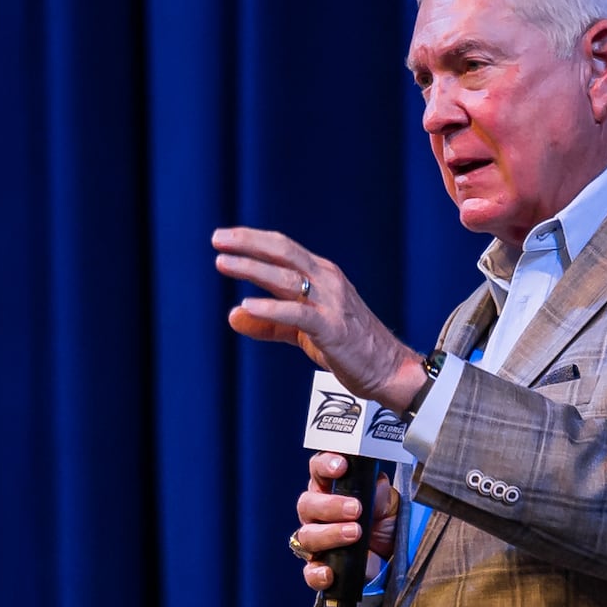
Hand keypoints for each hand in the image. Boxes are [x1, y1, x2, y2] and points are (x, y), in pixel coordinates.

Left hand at [213, 227, 425, 411]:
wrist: (388, 369)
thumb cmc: (348, 346)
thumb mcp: (302, 331)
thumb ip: (269, 323)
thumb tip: (233, 316)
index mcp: (322, 275)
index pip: (284, 249)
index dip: (253, 240)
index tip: (223, 237)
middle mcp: (327, 281)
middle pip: (284, 252)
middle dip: (249, 243)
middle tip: (217, 239)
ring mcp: (331, 302)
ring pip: (287, 278)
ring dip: (253, 268)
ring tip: (224, 263)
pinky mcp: (332, 328)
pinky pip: (297, 314)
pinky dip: (271, 309)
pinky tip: (247, 306)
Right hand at [289, 453, 400, 594]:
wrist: (394, 560)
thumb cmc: (387, 526)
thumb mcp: (391, 505)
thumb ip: (381, 493)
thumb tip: (376, 484)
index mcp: (333, 489)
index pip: (318, 470)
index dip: (325, 465)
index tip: (341, 467)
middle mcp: (319, 514)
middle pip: (307, 504)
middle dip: (330, 505)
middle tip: (356, 509)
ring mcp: (317, 542)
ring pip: (307, 535)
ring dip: (330, 534)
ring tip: (355, 534)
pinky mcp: (320, 568)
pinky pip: (309, 571)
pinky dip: (317, 572)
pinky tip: (330, 572)